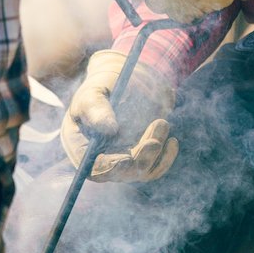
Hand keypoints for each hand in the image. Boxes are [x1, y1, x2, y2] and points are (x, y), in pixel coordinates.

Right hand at [60, 48, 177, 182]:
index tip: (128, 157)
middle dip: (139, 159)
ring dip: (155, 153)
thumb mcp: (94, 91)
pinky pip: (155, 167)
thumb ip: (96, 108)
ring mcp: (123, 159)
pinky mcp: (142, 155)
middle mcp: (101, 158)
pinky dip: (166, 158)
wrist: (127, 79)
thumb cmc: (103, 84)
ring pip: (142, 170)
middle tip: (154, 141)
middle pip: (121, 174)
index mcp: (81, 147)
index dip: (111, 167)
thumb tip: (108, 129)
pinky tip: (172, 141)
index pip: (95, 170)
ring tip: (161, 123)